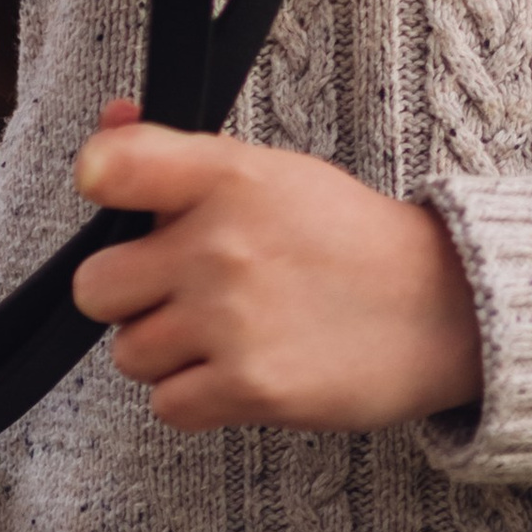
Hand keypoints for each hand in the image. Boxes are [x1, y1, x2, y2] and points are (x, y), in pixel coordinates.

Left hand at [71, 103, 482, 431]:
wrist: (434, 305)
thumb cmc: (345, 236)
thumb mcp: (270, 171)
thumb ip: (178, 155)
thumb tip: (106, 126)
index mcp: (229, 174)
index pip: (113, 166)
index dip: (98, 180)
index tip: (108, 192)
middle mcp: (222, 244)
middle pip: (97, 286)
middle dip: (128, 293)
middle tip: (174, 287)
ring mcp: (232, 319)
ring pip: (130, 354)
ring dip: (166, 350)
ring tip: (220, 329)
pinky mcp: (249, 386)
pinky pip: (167, 405)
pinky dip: (195, 395)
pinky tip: (236, 365)